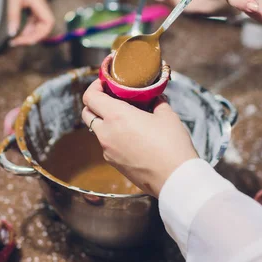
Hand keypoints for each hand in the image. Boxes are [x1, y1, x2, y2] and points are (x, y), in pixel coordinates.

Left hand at [7, 0, 54, 45]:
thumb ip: (13, 16)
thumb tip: (12, 33)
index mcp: (42, 7)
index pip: (47, 26)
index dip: (38, 35)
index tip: (24, 39)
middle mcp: (43, 12)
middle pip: (42, 31)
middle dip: (30, 39)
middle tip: (15, 42)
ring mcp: (40, 13)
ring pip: (37, 30)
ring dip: (27, 36)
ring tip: (14, 40)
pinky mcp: (35, 14)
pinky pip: (33, 26)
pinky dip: (26, 31)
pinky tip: (17, 33)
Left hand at [81, 80, 197, 196]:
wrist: (175, 179)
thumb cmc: (172, 145)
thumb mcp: (167, 116)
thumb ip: (156, 102)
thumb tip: (154, 97)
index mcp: (116, 116)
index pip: (90, 97)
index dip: (93, 87)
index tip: (104, 83)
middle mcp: (106, 133)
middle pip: (87, 113)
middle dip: (94, 103)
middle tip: (110, 98)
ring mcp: (107, 150)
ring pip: (97, 130)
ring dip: (104, 121)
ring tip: (124, 117)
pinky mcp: (113, 163)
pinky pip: (107, 145)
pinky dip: (113, 136)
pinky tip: (131, 136)